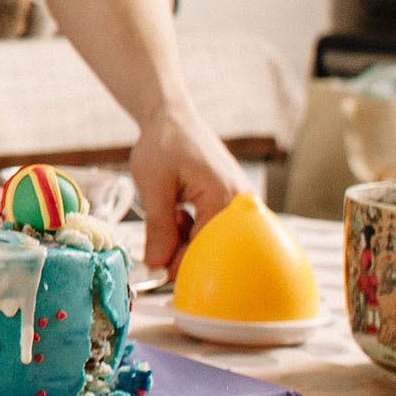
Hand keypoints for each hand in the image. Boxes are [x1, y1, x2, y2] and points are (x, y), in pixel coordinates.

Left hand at [129, 105, 245, 272]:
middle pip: (215, 247)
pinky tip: (180, 213)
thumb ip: (158, 228)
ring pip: (214, 240)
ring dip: (187, 239)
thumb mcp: (154, 188)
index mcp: (224, 197)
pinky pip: (215, 230)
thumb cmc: (164, 145)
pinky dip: (193, 230)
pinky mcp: (232, 203)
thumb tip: (156, 264)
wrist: (173, 120)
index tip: (157, 275)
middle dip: (184, 251)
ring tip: (171, 214)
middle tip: (158, 242)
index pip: (208, 247)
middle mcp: (241, 203)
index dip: (181, 265)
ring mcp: (240, 203)